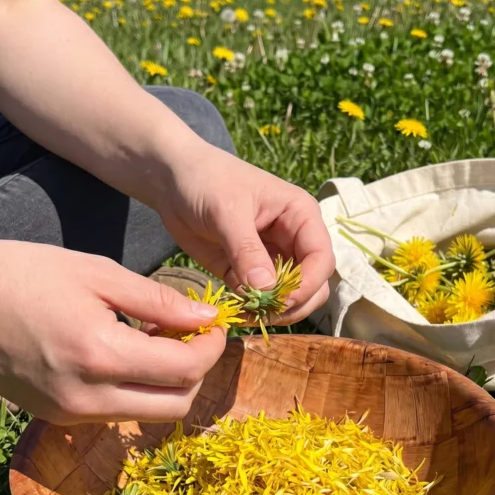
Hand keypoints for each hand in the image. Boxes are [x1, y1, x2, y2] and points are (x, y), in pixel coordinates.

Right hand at [0, 241, 225, 423]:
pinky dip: (136, 389)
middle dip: (197, 371)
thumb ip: (158, 301)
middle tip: (192, 334)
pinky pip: (117, 413)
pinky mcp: (57, 418)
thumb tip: (206, 317)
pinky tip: (126, 353)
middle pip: (175, 405)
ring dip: (168, 383)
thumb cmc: (25, 274)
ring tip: (155, 339)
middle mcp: (87, 398)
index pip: (185, 370)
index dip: (211, 347)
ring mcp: (70, 414)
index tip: (214, 324)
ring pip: (148, 414)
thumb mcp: (97, 274)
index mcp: (100, 355)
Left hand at [158, 142, 335, 322]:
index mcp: (301, 216)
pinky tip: (236, 311)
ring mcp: (272, 259)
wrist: (172, 180)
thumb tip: (266, 288)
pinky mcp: (248, 274)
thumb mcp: (227, 211)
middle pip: (314, 285)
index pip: (321, 259)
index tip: (280, 300)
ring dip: (275, 312)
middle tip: (263, 312)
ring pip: (291, 298)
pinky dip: (254, 311)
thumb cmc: (206, 181)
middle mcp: (294, 240)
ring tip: (246, 314)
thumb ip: (247, 250)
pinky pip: (261, 301)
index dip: (308, 284)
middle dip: (294, 304)